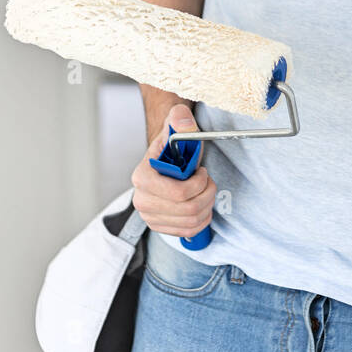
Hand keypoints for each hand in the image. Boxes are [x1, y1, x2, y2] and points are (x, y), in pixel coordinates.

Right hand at [131, 102, 216, 239]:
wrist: (166, 160)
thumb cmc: (172, 146)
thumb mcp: (177, 128)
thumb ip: (180, 119)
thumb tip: (182, 119)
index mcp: (142, 177)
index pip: (177, 192)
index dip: (198, 184)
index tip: (202, 172)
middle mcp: (142, 200)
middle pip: (187, 209)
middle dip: (207, 194)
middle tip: (209, 181)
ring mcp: (150, 216)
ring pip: (190, 221)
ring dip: (207, 205)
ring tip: (206, 191)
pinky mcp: (160, 226)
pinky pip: (188, 231)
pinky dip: (202, 219)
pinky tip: (202, 204)